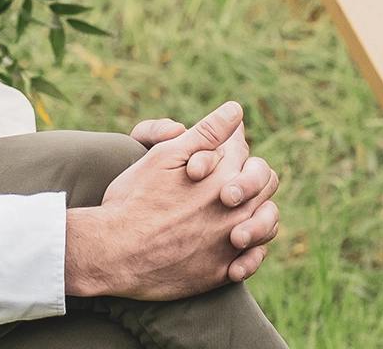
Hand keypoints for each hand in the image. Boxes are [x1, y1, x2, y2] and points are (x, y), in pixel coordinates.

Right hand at [65, 101, 279, 300]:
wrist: (115, 251)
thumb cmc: (135, 198)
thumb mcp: (166, 155)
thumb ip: (207, 132)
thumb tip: (236, 110)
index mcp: (223, 175)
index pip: (247, 154)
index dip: (232, 148)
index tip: (214, 153)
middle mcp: (235, 209)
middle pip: (265, 184)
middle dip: (250, 177)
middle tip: (225, 182)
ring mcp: (230, 243)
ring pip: (267, 222)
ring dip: (256, 213)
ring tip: (233, 211)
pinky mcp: (221, 272)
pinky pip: (253, 260)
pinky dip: (249, 252)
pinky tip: (231, 244)